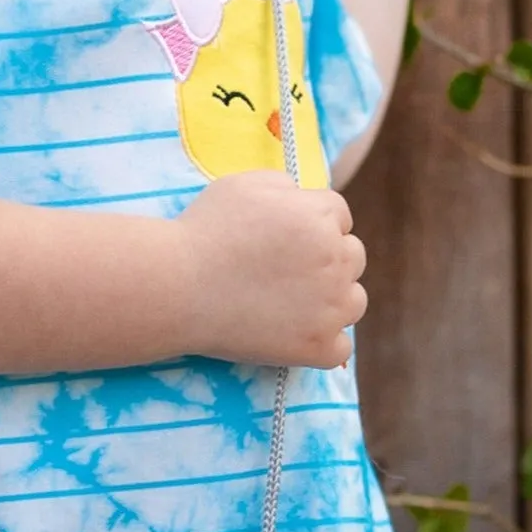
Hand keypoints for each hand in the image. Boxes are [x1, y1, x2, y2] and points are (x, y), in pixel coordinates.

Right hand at [175, 170, 367, 369]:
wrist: (177, 288)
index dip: (313, 226)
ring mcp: (331, 307)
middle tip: (289, 273)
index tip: (289, 242)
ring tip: (294, 305)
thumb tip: (302, 198)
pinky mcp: (318, 347)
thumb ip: (286, 186)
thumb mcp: (245, 185)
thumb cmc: (204, 232)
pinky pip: (341, 347)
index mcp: (321, 217)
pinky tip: (294, 335)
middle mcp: (336, 259)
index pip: (340, 216)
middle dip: (328, 260)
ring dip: (334, 301)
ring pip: (354, 301)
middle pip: (353, 257)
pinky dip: (322, 343)